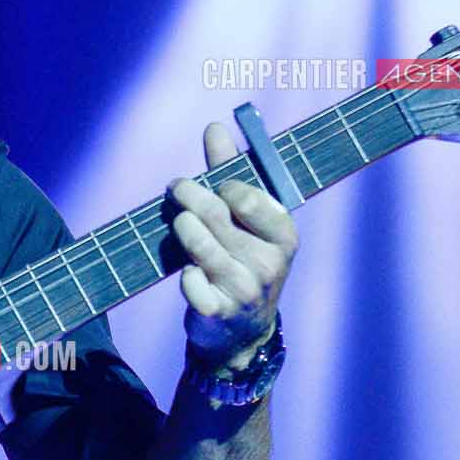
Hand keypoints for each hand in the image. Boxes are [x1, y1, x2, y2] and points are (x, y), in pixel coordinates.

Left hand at [168, 123, 297, 368]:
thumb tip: (215, 127)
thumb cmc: (242, 260)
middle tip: (175, 187)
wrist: (241, 332)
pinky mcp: (217, 312)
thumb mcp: (245, 220)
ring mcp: (244, 290)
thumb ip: (230, 173)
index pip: (250, 197)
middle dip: (190, 195)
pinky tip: (188, 273)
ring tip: (180, 221)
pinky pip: (189, 282)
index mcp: (283, 236)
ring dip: (183, 227)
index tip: (212, 181)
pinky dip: (184, 274)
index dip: (224, 184)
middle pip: (217, 215)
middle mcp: (269, 263)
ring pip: (199, 244)